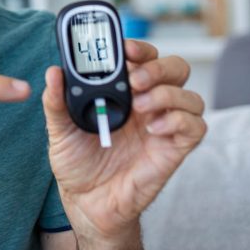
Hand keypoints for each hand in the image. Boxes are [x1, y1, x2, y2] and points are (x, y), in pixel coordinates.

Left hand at [42, 39, 206, 245]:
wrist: (86, 202)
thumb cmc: (76, 162)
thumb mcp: (59, 129)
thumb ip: (56, 101)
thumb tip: (53, 72)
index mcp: (122, 92)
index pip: (143, 58)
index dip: (140, 48)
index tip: (125, 49)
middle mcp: (147, 103)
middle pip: (174, 68)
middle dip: (158, 67)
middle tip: (135, 79)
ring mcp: (163, 125)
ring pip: (190, 95)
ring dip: (167, 94)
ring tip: (140, 107)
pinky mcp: (174, 149)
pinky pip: (195, 127)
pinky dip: (178, 121)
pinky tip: (153, 129)